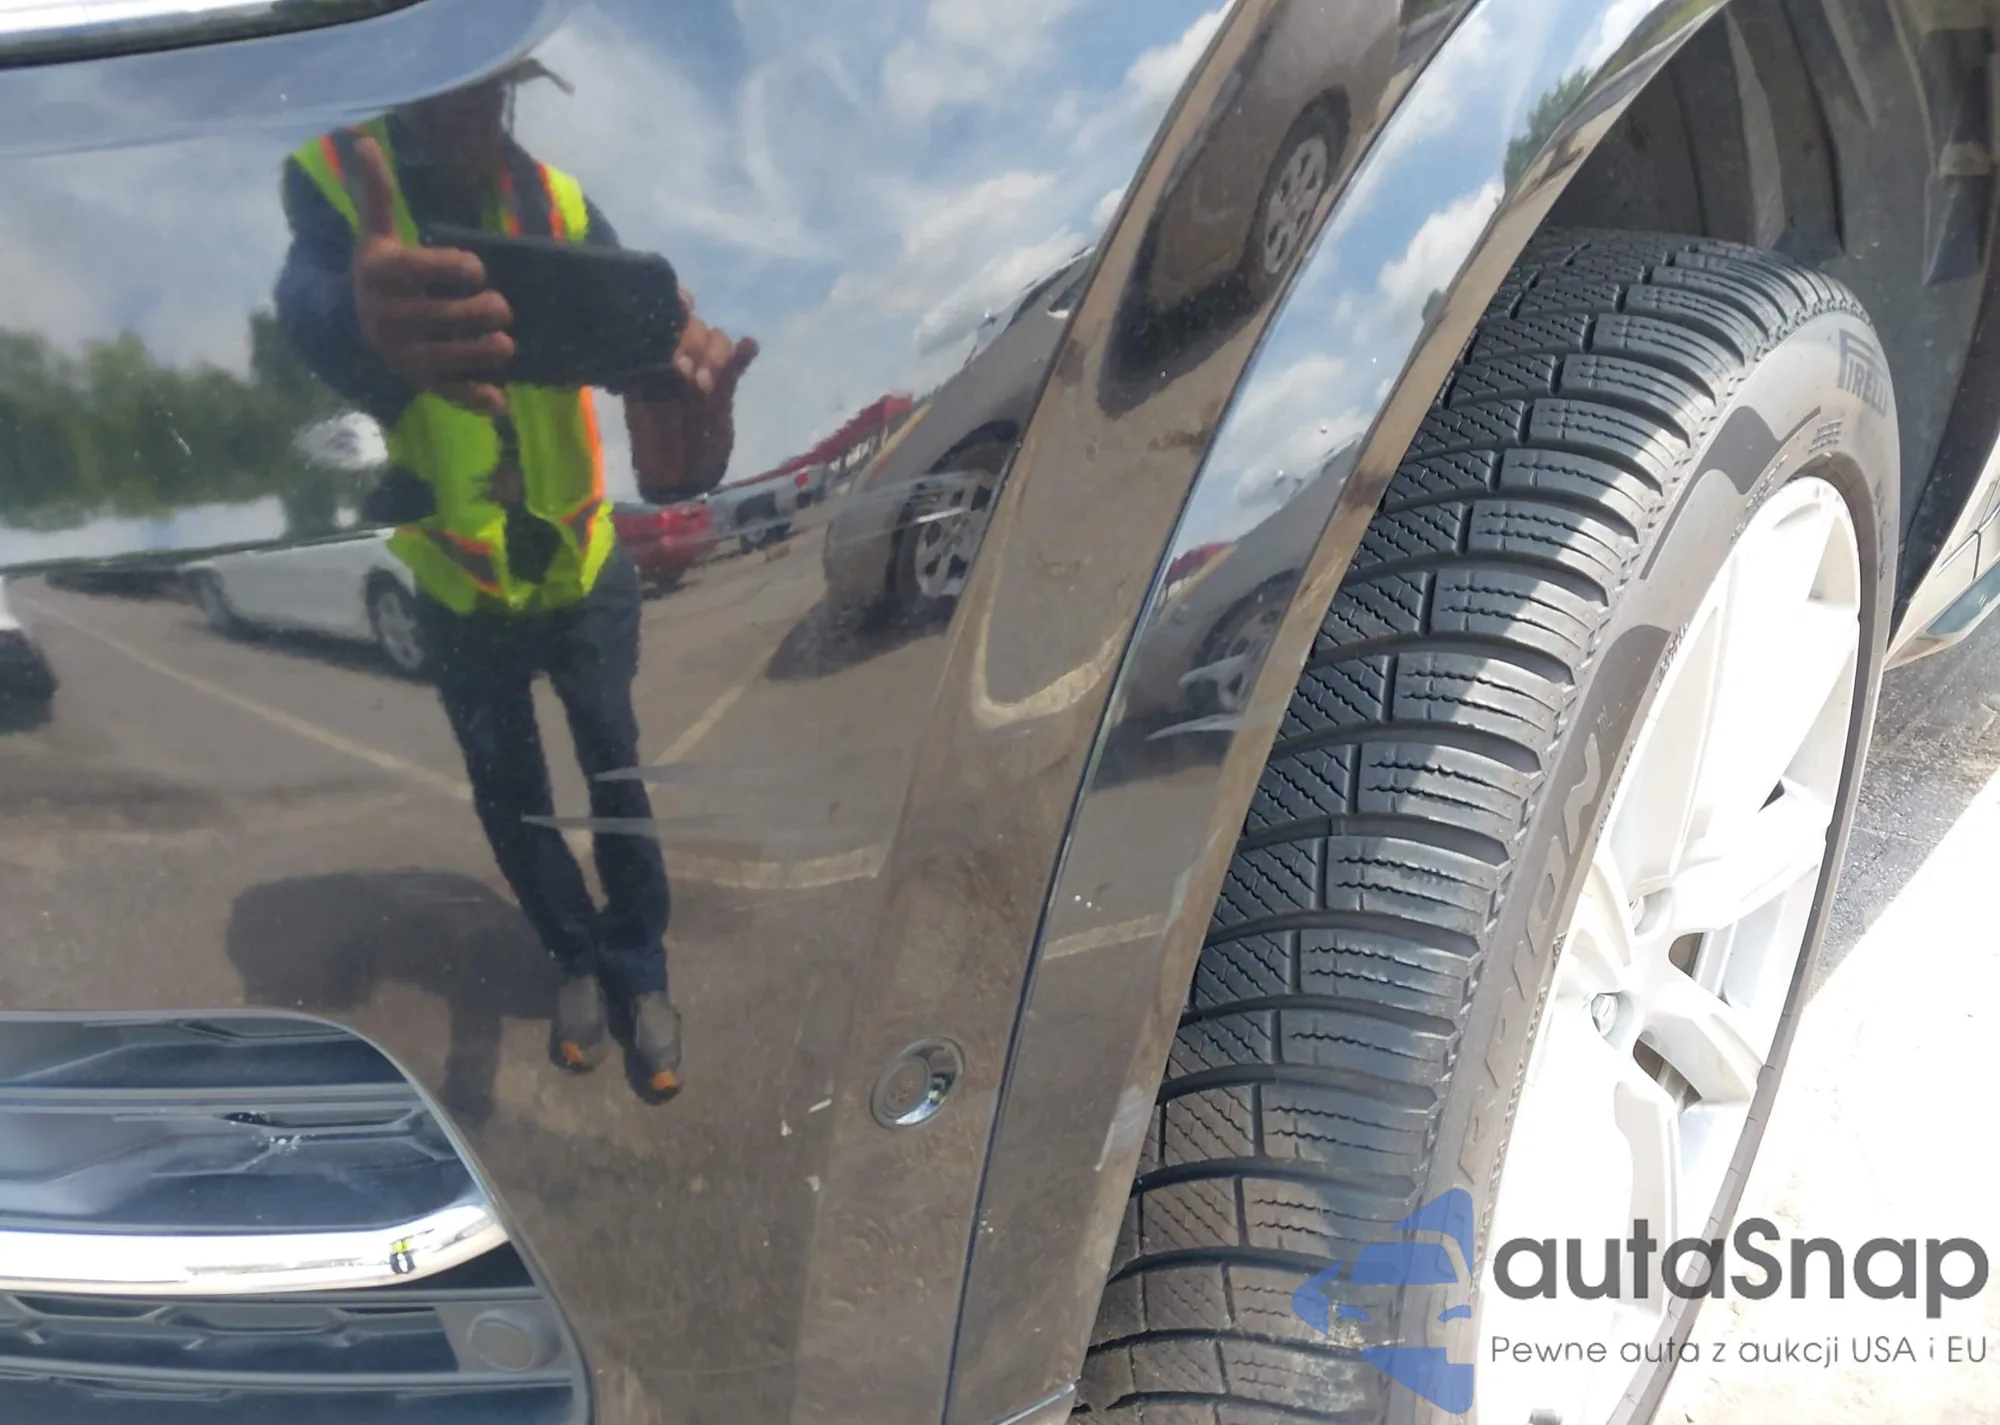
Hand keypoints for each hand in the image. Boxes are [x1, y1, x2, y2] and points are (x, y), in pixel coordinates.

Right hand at [351, 135, 513, 416]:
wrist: (355, 322)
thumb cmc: (383, 271)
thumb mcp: (377, 232)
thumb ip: (376, 192)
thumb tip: (362, 140)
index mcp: (379, 275)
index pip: (421, 269)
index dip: (456, 269)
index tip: (477, 269)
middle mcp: (385, 317)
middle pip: (442, 317)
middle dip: (481, 311)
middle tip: (502, 306)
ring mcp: (401, 354)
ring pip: (450, 357)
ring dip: (485, 351)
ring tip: (505, 343)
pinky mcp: (418, 382)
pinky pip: (448, 394)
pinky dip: (475, 400)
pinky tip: (499, 399)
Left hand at [629, 292, 758, 499]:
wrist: (680, 476)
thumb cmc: (655, 449)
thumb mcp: (646, 414)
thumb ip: (656, 383)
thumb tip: (665, 357)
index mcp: (649, 358)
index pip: (661, 317)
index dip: (672, 308)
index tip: (676, 315)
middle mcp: (676, 355)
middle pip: (692, 325)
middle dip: (692, 343)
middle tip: (684, 370)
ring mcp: (702, 368)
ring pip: (715, 339)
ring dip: (715, 354)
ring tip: (707, 383)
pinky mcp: (725, 383)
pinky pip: (737, 358)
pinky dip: (744, 350)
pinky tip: (750, 347)